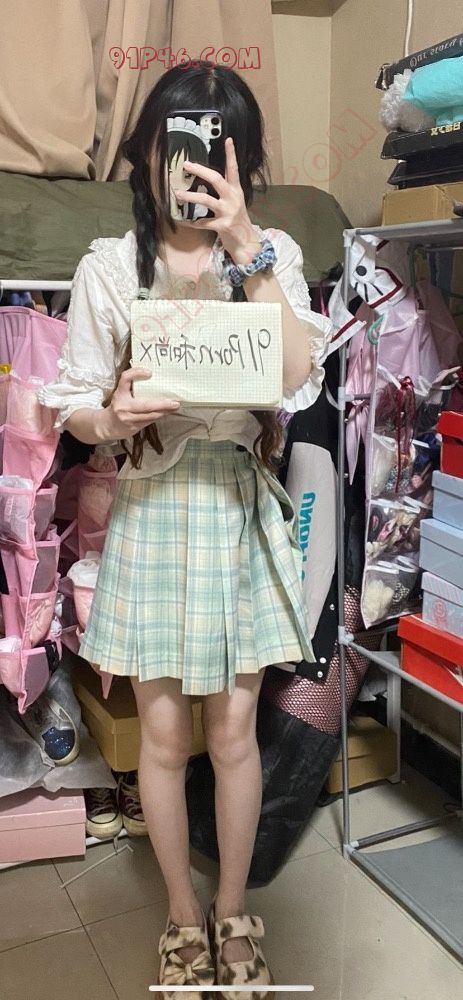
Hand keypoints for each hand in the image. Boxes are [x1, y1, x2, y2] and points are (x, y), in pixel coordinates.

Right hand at [98, 368, 179, 439]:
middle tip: (174, 402)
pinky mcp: (133, 427)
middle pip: (146, 404)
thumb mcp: (121, 394)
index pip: (125, 379)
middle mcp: (123, 406)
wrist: (106, 426)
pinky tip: (165, 413)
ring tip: (174, 407)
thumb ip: (132, 387)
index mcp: (119, 394)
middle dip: (162, 404)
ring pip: (150, 415)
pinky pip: (149, 421)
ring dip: (164, 411)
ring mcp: (128, 418)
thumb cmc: (118, 407)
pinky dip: (159, 416)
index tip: (149, 372)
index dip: (136, 373)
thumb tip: (152, 378)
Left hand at [174, 137, 260, 264]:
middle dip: (201, 171)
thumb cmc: (237, 221)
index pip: (234, 169)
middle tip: (187, 165)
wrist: (246, 243)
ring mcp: (228, 212)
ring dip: (190, 197)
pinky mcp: (222, 226)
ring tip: (178, 194)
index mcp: (236, 191)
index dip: (231, 154)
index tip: (227, 140)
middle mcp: (233, 199)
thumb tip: (207, 179)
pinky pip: (202, 223)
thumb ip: (225, 191)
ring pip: (206, 200)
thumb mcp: (235, 203)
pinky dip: (191, 222)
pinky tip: (182, 221)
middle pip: (217, 180)